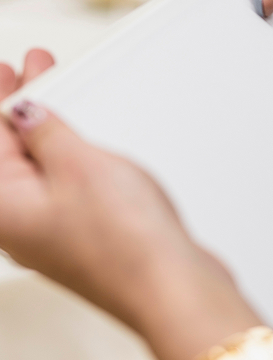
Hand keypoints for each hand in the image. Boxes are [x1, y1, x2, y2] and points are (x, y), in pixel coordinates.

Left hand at [0, 52, 258, 359]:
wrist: (170, 287)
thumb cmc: (123, 243)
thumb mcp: (77, 164)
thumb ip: (45, 132)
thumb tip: (25, 113)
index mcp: (4, 207)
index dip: (1, 100)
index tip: (5, 72)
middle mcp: (21, 226)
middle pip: (11, 157)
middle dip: (19, 111)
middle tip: (26, 72)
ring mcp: (53, 234)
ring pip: (39, 171)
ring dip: (45, 131)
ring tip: (57, 98)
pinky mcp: (84, 238)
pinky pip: (65, 187)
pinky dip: (68, 157)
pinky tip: (81, 144)